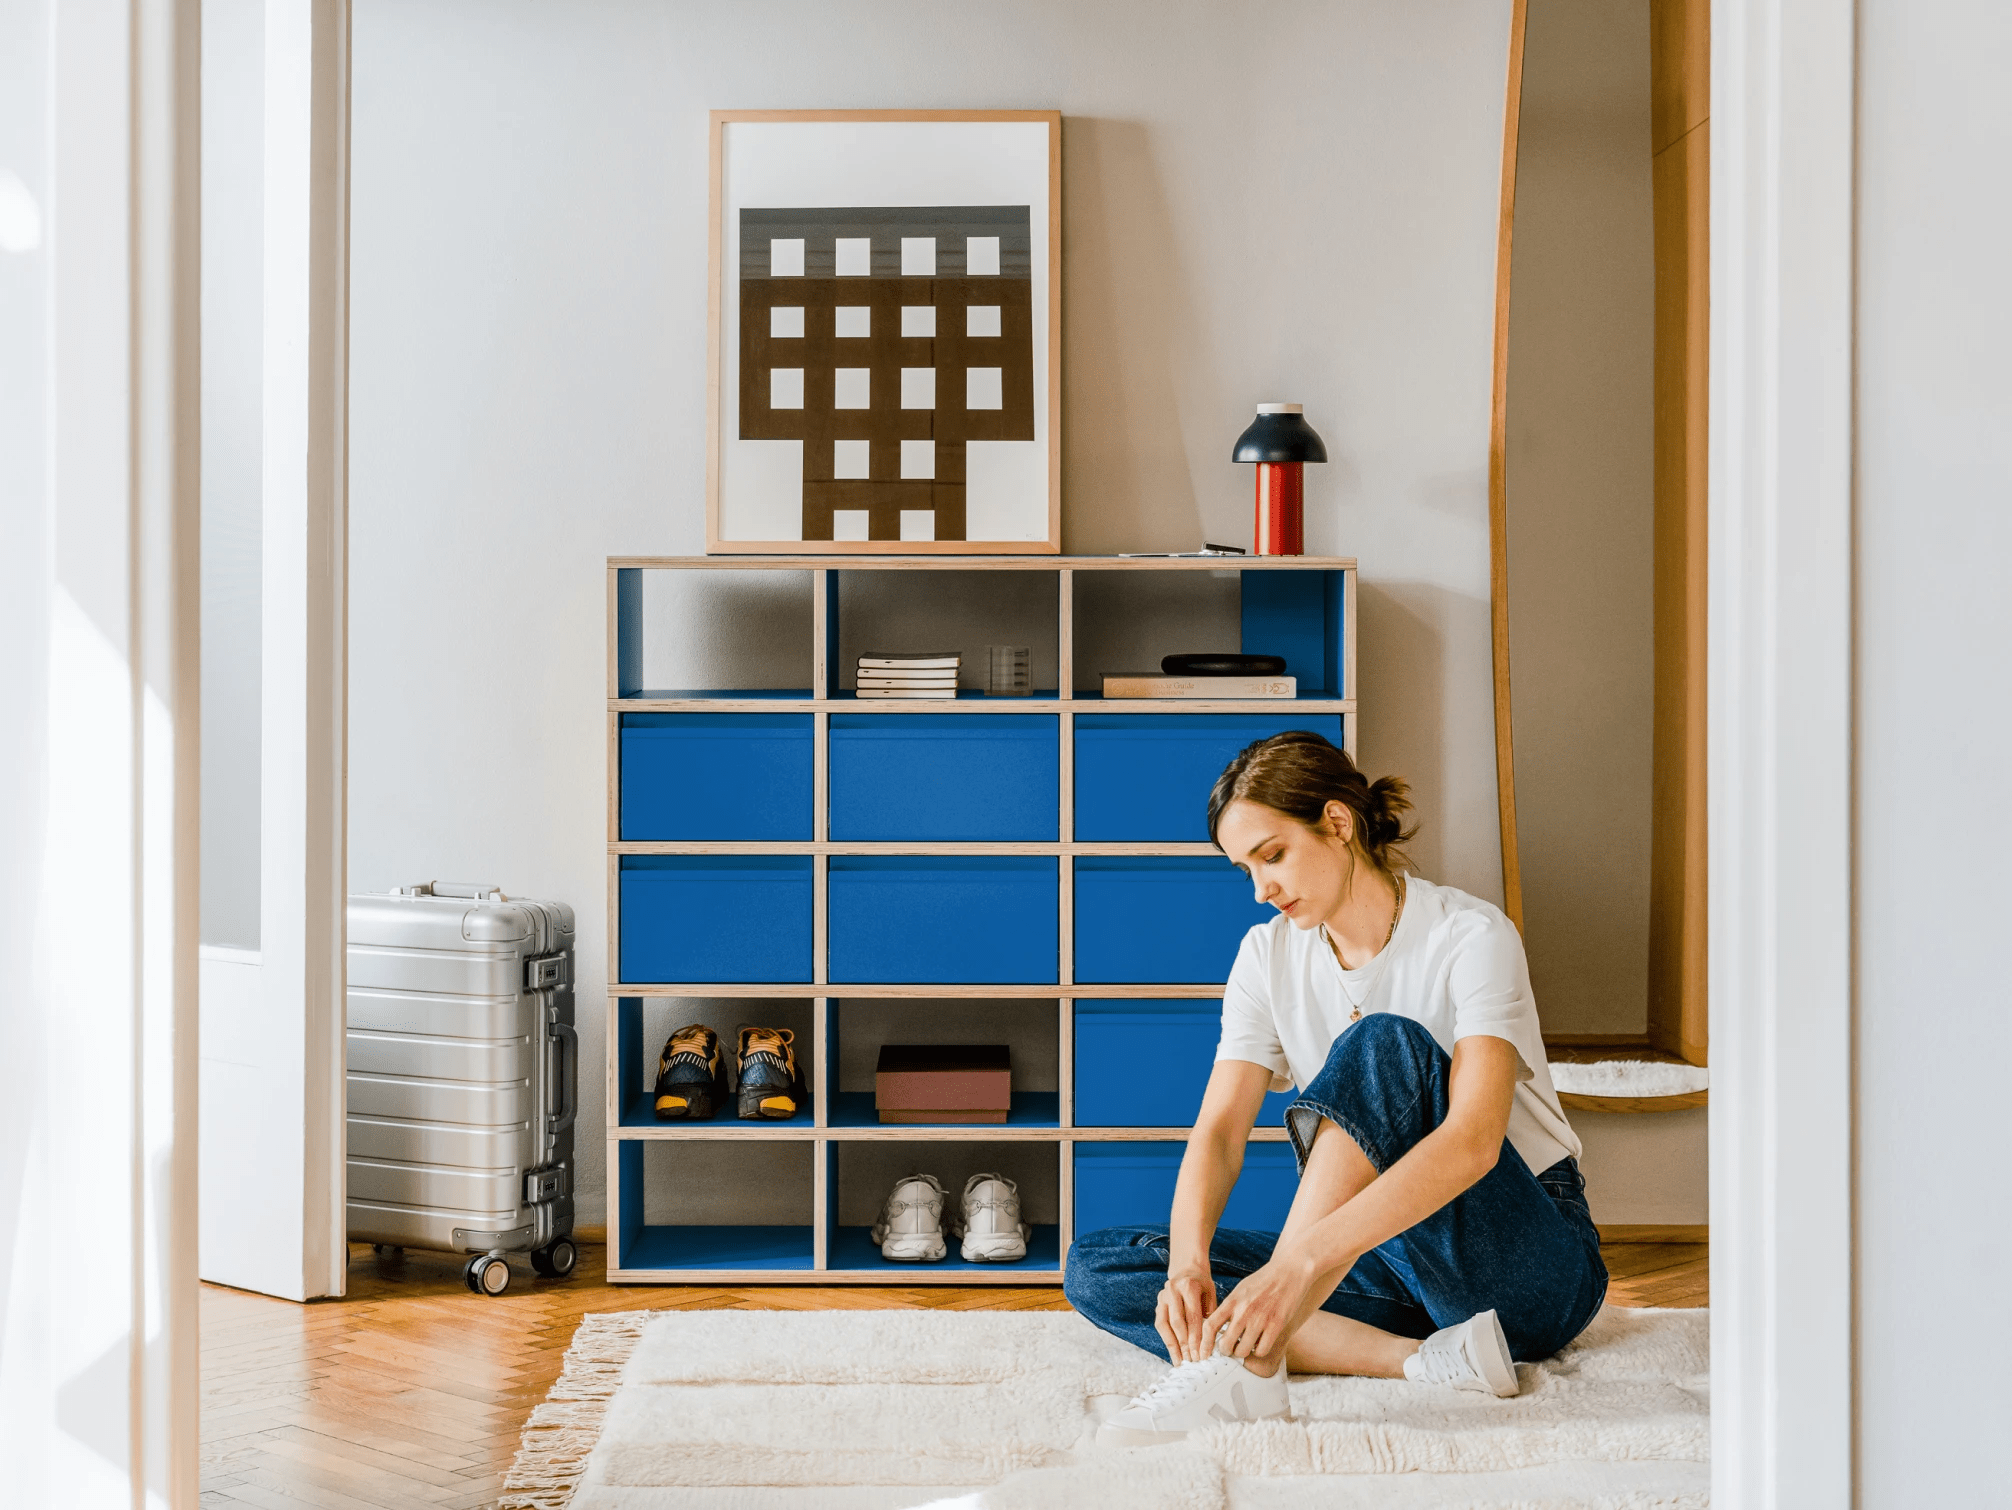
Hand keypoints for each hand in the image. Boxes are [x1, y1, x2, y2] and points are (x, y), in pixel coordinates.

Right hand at [1155, 1265, 1217, 1362]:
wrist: (1186, 1269)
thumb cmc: (1202, 1285)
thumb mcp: (1211, 1294)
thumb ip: (1210, 1314)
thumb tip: (1210, 1342)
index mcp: (1189, 1286)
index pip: (1193, 1317)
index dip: (1196, 1338)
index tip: (1202, 1354)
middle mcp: (1172, 1290)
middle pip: (1178, 1323)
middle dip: (1185, 1344)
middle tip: (1193, 1361)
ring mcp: (1162, 1297)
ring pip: (1165, 1325)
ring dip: (1173, 1346)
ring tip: (1182, 1362)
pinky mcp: (1158, 1304)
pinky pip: (1160, 1325)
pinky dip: (1167, 1340)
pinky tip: (1174, 1353)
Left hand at [1210, 1249, 1322, 1367]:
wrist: (1289, 1271)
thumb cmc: (1263, 1281)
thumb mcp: (1240, 1290)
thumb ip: (1230, 1307)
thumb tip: (1216, 1328)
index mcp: (1232, 1300)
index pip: (1210, 1326)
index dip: (1204, 1343)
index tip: (1205, 1352)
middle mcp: (1244, 1310)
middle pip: (1225, 1344)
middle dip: (1226, 1351)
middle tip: (1231, 1349)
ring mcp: (1260, 1318)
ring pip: (1243, 1350)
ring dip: (1243, 1353)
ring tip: (1246, 1346)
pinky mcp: (1277, 1324)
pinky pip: (1262, 1350)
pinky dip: (1259, 1351)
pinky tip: (1261, 1344)